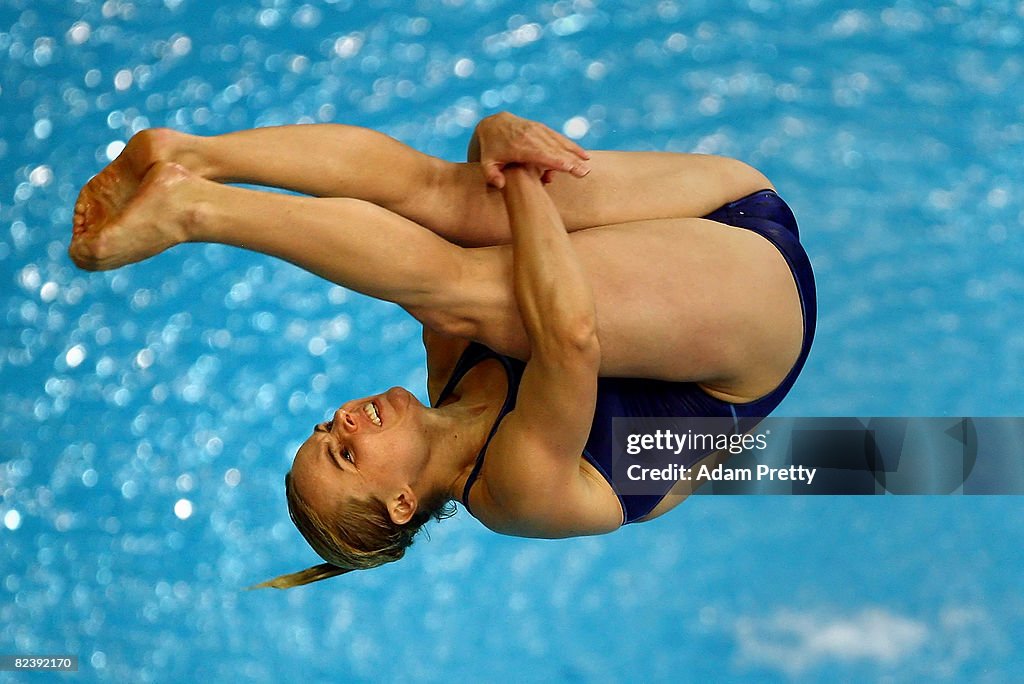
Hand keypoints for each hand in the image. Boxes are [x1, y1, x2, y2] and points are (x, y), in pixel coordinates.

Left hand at [474, 112, 590, 188]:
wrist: (492, 124)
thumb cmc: (491, 149)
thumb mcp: (486, 163)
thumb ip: (491, 175)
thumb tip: (500, 185)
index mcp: (520, 147)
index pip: (542, 155)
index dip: (557, 162)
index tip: (571, 169)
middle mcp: (531, 137)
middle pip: (555, 150)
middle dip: (571, 161)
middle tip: (585, 172)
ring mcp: (538, 130)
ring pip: (559, 143)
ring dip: (574, 153)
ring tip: (587, 164)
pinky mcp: (542, 128)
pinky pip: (558, 137)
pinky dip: (571, 145)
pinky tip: (583, 154)